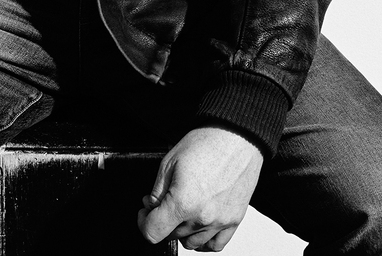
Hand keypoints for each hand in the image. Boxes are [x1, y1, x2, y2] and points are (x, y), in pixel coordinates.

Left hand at [138, 126, 263, 250]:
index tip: (146, 213)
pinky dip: (203, 240)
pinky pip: (215, 245)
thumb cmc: (207, 143)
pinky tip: (198, 226)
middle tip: (165, 199)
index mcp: (183, 202)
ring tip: (184, 208)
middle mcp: (203, 217)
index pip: (153, 232)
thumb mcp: (169, 162)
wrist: (238, 137)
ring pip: (191, 243)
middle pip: (172, 235)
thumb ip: (157, 191)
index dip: (143, 222)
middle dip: (163, 219)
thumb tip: (152, 208)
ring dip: (182, 230)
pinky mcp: (234, 220)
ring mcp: (220, 221)